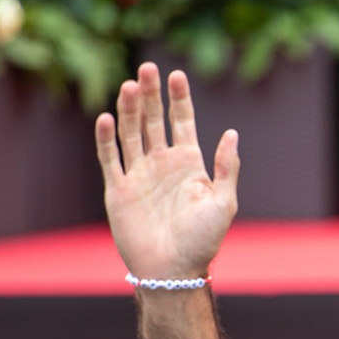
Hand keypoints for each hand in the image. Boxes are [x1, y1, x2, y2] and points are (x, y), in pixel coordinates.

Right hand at [96, 63, 238, 282]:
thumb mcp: (223, 202)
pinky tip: (107, 118)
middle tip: (147, 68)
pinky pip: (110, 158)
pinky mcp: (118, 189)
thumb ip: (226, 167)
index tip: (176, 74)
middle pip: (154, 120)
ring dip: (130, 109)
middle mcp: (162, 164)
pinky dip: (107, 138)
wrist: (174, 270)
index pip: (181, 121)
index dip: (178, 98)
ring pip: (131, 133)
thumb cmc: (204, 240)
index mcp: (189, 164)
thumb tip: (231, 132)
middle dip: (151, 94)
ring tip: (130, 85)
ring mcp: (139, 175)